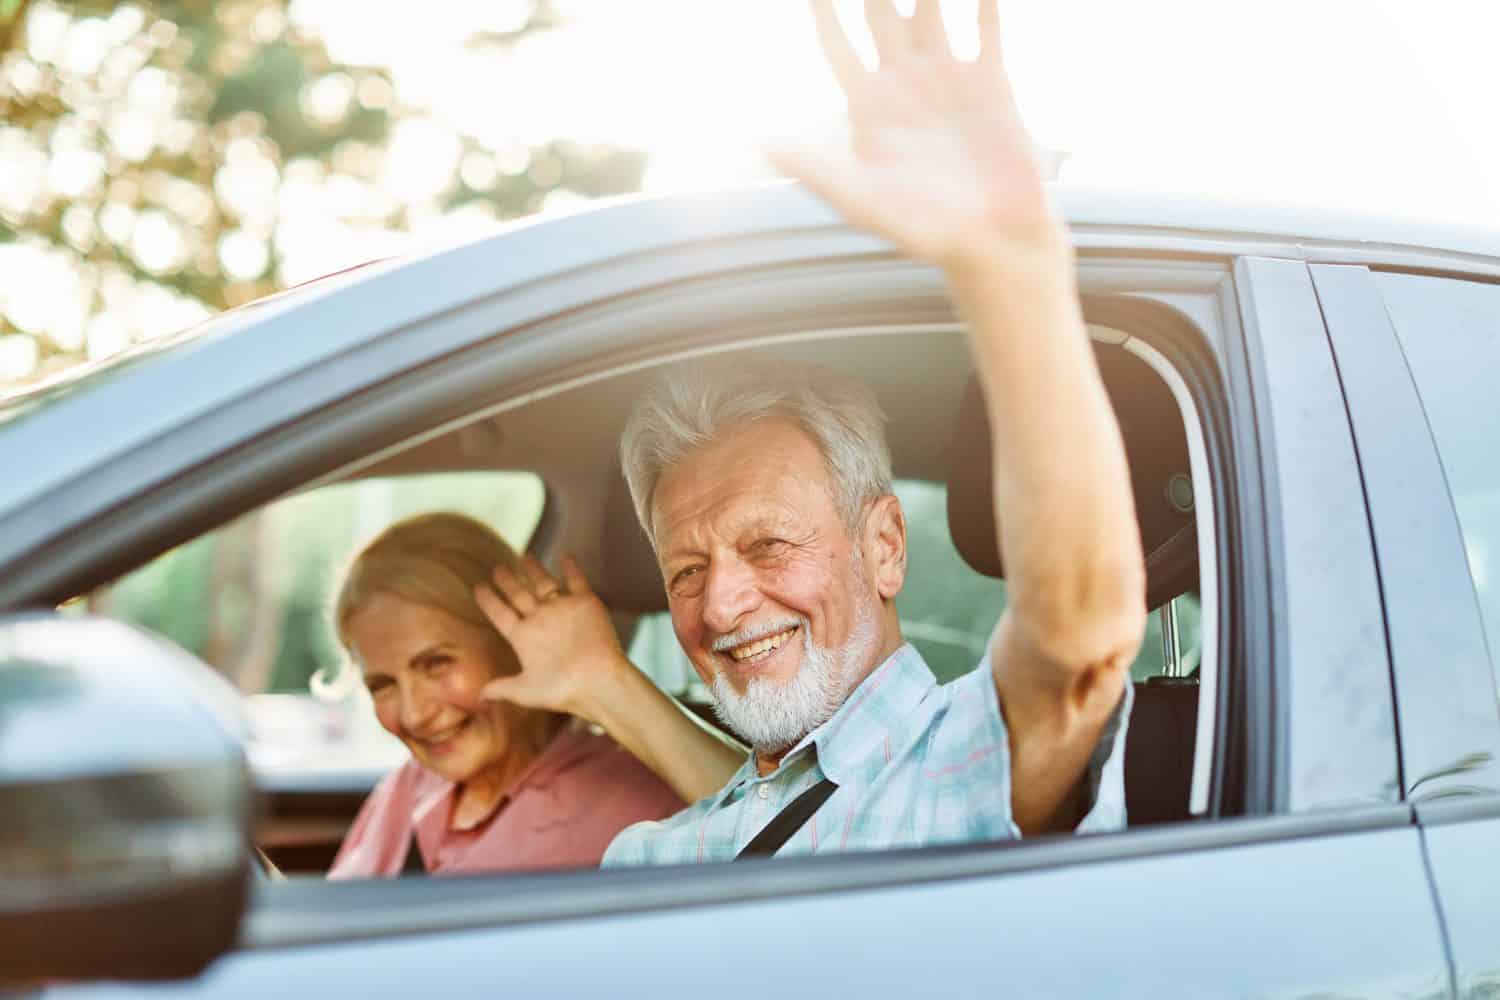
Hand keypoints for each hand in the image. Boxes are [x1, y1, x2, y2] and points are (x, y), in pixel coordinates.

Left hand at [474, 554, 627, 719]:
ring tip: (525, 555)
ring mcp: (562, 611)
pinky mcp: (585, 604)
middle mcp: (541, 621)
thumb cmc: (562, 691)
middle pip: (519, 594)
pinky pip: (577, 581)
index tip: (477, 587)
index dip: (488, 600)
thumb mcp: (525, 691)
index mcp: (524, 638)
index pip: (500, 614)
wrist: (598, 684)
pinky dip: (572, 568)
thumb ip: (501, 688)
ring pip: (544, 583)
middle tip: (497, 568)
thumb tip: (478, 697)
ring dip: (535, 569)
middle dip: (508, 580)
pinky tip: (566, 555)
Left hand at [769, 0, 1062, 269]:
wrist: (994, 244)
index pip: (835, 40)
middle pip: (879, 10)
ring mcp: (947, 78)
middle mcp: (904, 84)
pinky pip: (985, 24)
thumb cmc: (924, 233)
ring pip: (930, 7)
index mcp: (868, 107)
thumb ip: (818, 169)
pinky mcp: (992, 82)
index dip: (822, 5)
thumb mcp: (865, 202)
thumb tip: (763, 142)